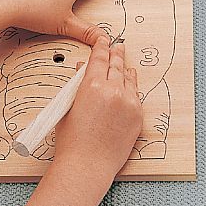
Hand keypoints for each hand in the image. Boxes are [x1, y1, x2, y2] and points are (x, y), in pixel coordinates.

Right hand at [54, 36, 142, 179]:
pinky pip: (135, 94)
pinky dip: (132, 84)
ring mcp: (128, 102)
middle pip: (116, 65)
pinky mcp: (137, 115)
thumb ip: (77, 86)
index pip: (99, 58)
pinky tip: (130, 79)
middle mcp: (113, 90)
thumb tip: (81, 70)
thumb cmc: (72, 140)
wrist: (88, 165)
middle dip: (115, 53)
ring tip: (122, 59)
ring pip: (127, 78)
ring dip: (124, 67)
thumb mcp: (68, 107)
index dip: (101, 47)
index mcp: (92, 86)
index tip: (103, 40)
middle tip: (116, 45)